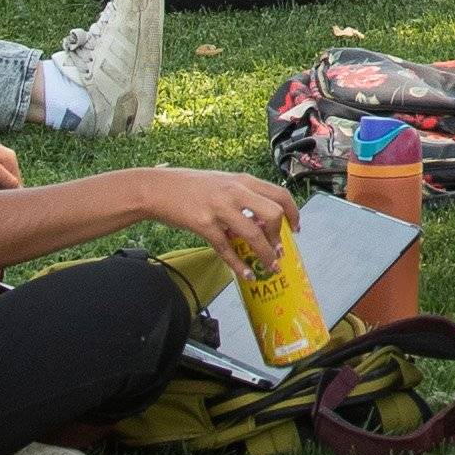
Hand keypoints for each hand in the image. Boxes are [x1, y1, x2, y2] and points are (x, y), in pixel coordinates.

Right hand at [149, 166, 295, 268]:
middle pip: (273, 214)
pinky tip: (246, 273)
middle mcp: (235, 192)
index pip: (281, 195)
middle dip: (280, 236)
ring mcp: (220, 208)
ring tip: (270, 267)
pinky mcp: (204, 225)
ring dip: (265, 254)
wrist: (158, 188)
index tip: (296, 229)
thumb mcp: (223, 182)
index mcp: (244, 180)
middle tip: (280, 249)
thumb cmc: (191, 186)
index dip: (294, 214)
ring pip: (253, 234)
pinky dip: (239, 264)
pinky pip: (227, 248)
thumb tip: (264, 219)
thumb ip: (244, 196)